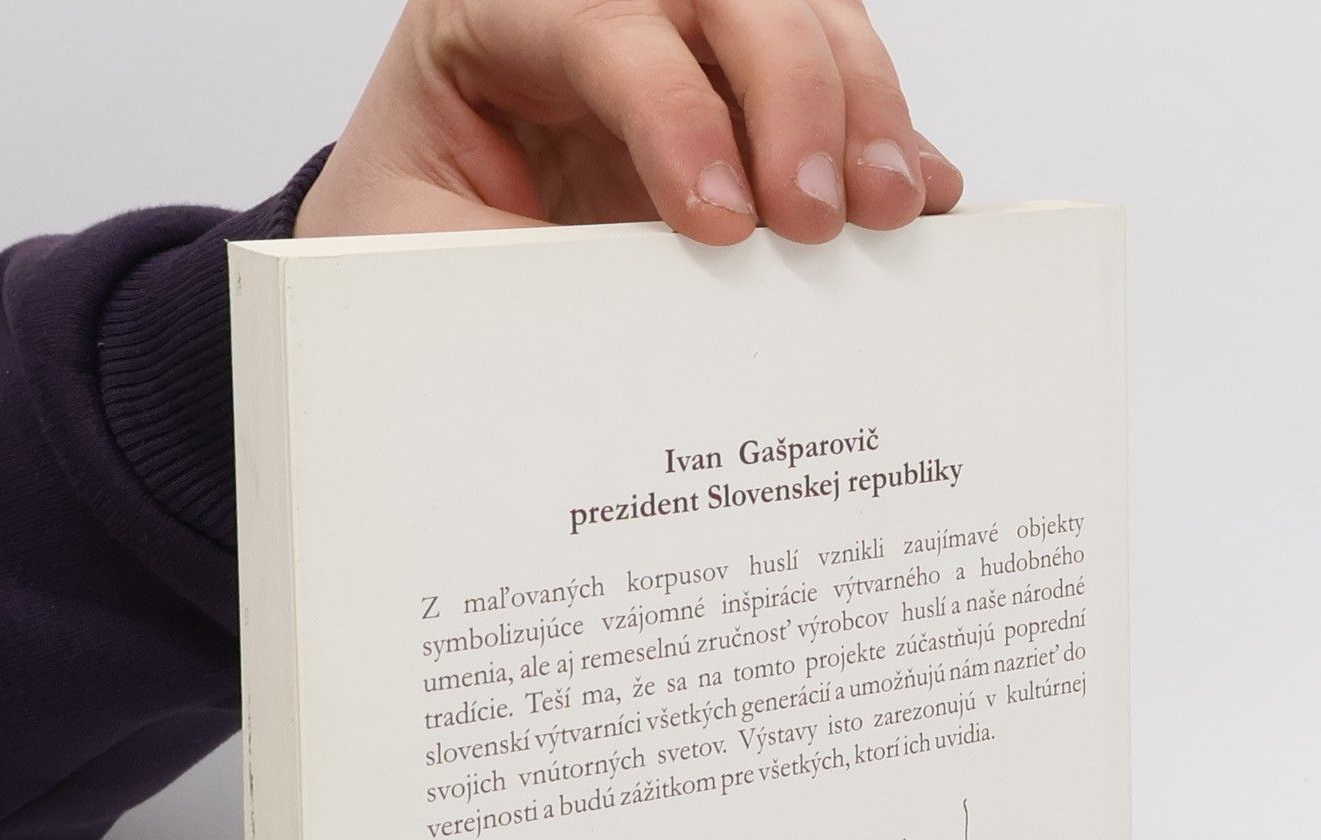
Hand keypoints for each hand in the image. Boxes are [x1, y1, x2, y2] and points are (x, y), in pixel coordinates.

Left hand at [295, 0, 962, 245]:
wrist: (407, 264)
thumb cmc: (405, 242)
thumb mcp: (422, 257)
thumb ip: (519, 271)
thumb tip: (650, 327)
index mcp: (489, 14)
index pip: (600, 21)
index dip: (673, 112)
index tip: (719, 222)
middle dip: (793, 96)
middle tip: (822, 218)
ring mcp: (677, 41)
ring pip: (797, 20)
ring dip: (859, 110)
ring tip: (890, 211)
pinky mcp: (734, 99)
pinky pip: (829, 86)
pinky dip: (882, 137)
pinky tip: (915, 196)